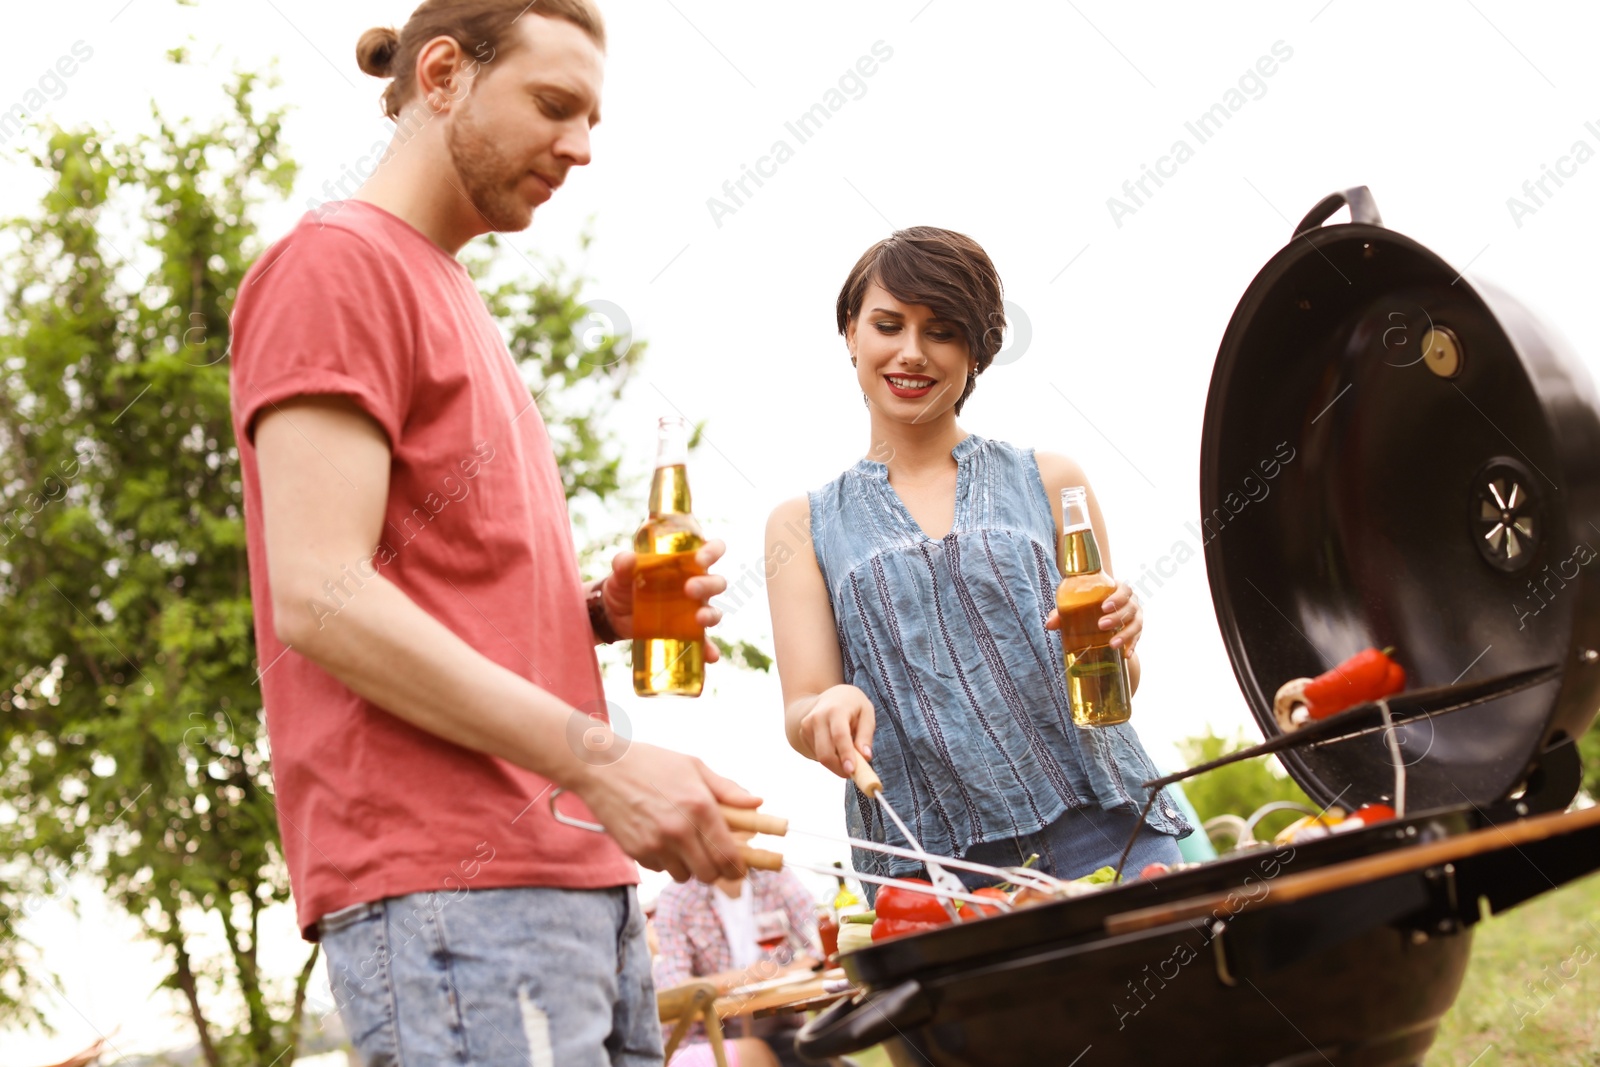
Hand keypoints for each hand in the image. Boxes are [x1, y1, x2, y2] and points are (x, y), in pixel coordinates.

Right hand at [570, 742, 759, 883]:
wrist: (602, 767)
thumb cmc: (652, 762)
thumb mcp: (694, 767)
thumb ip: (728, 790)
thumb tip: (757, 803)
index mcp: (700, 806)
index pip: (728, 855)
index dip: (738, 868)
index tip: (740, 869)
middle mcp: (680, 830)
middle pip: (709, 874)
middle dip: (714, 869)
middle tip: (712, 857)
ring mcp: (656, 844)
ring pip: (684, 875)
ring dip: (688, 865)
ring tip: (682, 842)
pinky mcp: (636, 852)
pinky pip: (660, 869)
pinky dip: (665, 860)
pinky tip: (659, 837)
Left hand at [600, 539, 728, 660]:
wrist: (612, 614)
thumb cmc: (623, 584)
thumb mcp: (621, 573)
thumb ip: (623, 565)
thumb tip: (628, 559)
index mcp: (685, 564)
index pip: (711, 550)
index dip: (713, 551)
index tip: (700, 558)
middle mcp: (696, 585)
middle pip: (716, 582)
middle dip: (707, 585)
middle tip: (689, 589)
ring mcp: (693, 610)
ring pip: (714, 611)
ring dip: (711, 615)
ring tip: (699, 619)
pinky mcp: (687, 632)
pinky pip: (704, 642)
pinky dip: (709, 649)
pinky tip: (711, 656)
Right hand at [797, 684, 876, 778]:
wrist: (829, 696)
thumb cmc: (853, 706)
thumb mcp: (866, 713)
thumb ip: (866, 735)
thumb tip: (866, 757)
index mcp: (836, 710)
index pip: (839, 735)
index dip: (845, 754)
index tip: (851, 771)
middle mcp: (817, 718)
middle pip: (825, 752)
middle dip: (839, 768)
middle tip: (853, 774)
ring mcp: (807, 727)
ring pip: (821, 757)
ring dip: (836, 763)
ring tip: (847, 751)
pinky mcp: (803, 734)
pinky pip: (818, 755)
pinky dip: (830, 757)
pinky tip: (835, 744)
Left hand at [1044, 580, 1142, 653]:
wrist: (1105, 613)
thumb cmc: (1090, 605)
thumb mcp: (1078, 605)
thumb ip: (1064, 612)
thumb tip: (1049, 624)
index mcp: (1119, 589)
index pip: (1124, 589)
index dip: (1117, 597)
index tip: (1104, 606)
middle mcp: (1132, 602)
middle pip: (1130, 608)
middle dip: (1116, 617)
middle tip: (1101, 625)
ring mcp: (1136, 616)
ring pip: (1136, 624)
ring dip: (1125, 634)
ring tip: (1112, 644)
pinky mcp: (1137, 631)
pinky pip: (1138, 638)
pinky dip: (1132, 646)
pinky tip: (1125, 655)